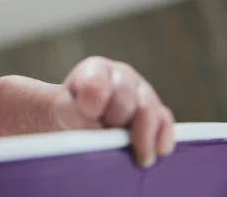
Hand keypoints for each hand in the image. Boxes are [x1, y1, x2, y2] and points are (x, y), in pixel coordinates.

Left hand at [54, 56, 174, 167]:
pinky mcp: (157, 110)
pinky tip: (157, 152)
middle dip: (114, 121)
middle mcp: (122, 75)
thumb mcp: (62, 108)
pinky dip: (162, 137)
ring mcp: (142, 91)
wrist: (80, 118)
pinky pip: (165, 121)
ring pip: (147, 110)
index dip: (92, 107)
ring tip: (138, 158)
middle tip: (103, 136)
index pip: (97, 85)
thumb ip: (71, 112)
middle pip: (124, 99)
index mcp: (95, 69)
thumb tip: (96, 128)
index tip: (88, 118)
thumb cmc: (70, 111)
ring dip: (142, 135)